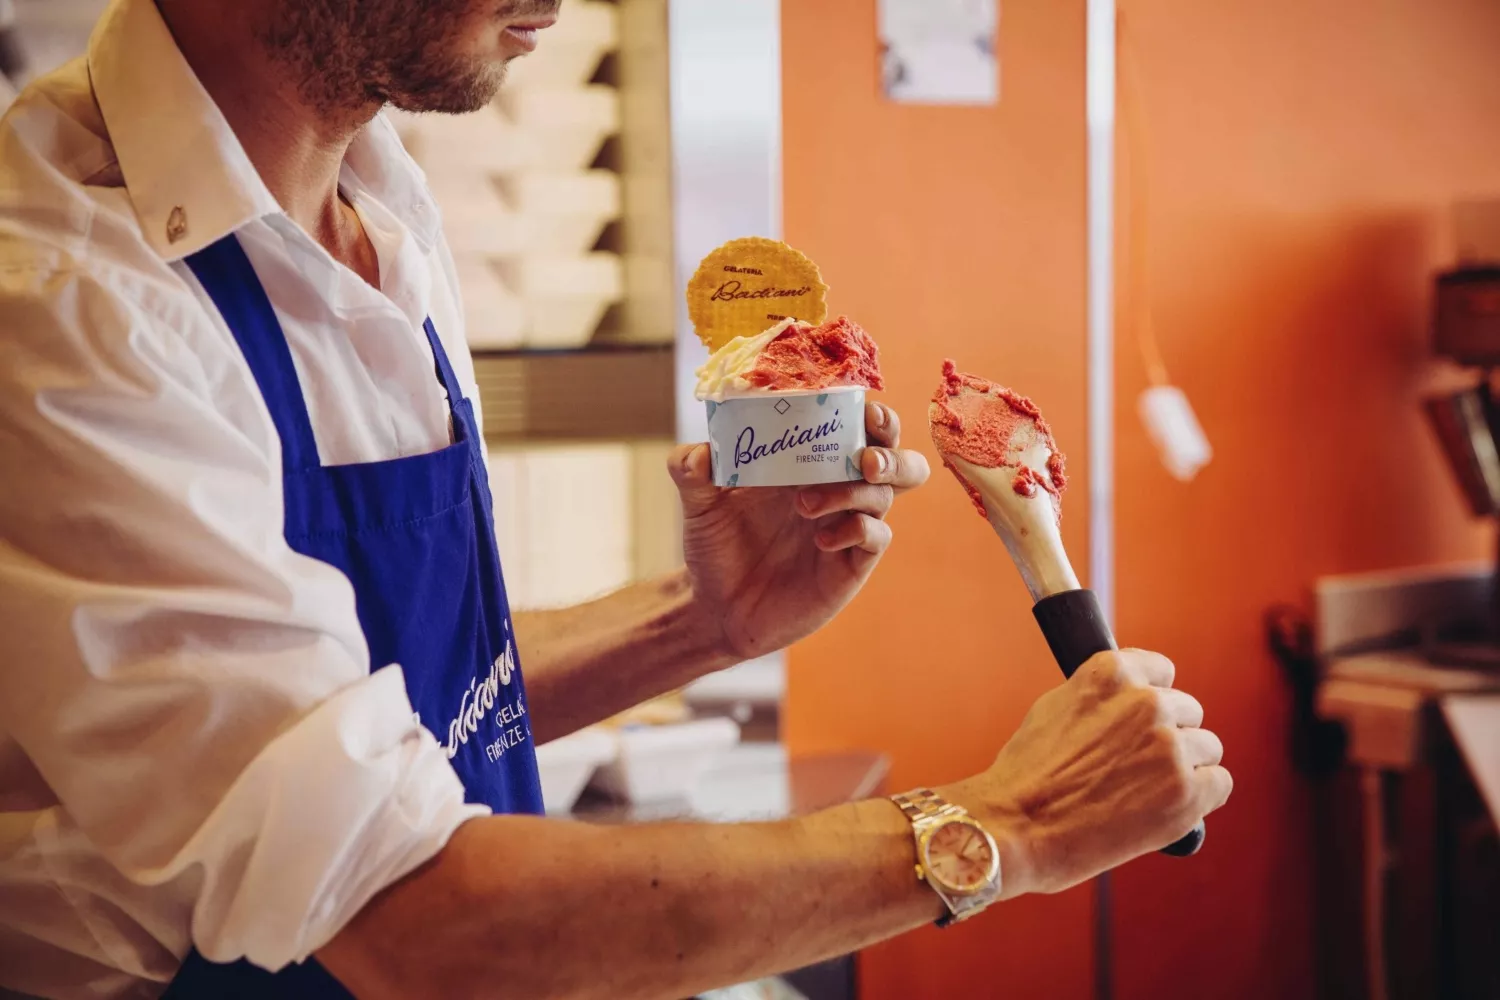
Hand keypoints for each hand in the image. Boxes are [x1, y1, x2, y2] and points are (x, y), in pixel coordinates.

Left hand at [669, 401, 929, 661]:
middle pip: (895, 459)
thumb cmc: (715, 547)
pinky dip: (856, 530)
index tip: (863, 408)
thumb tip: (698, 452)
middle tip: (864, 459)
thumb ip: (692, 472)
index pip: (858, 428)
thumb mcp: (699, 505)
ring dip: (855, 490)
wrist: (715, 608)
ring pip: (886, 494)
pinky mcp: (851, 564)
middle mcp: (838, 490)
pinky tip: (821, 540)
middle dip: (890, 450)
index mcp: (810, 464)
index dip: (872, 416)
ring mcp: (848, 526)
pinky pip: (877, 537)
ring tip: (805, 504)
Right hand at [948, 649, 1231, 896]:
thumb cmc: (1026, 775)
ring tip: (1147, 794)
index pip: (1162, 671)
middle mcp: (1147, 702)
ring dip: (1186, 769)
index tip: (1139, 724)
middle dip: (1169, 736)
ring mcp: (1170, 747)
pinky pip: (1218, 784)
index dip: (1151, 701)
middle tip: (1137, 768)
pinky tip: (1166, 810)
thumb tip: (1133, 698)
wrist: (1014, 827)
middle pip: (1188, 712)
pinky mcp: (1187, 792)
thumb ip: (1102, 698)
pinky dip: (1199, 799)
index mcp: (1112, 672)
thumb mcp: (1056, 708)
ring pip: (1207, 749)